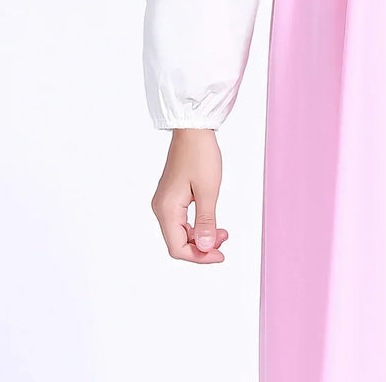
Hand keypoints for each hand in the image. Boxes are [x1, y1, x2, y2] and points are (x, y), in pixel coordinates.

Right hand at [151, 128, 230, 261]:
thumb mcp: (208, 190)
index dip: (199, 256)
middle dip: (201, 246)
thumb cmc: (200, 154)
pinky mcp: (171, 196)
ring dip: (200, 236)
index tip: (220, 255)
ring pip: (180, 232)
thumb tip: (205, 247)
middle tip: (225, 241)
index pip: (177, 248)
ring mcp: (164, 202)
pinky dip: (197, 225)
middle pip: (177, 242)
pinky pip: (181, 220)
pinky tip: (212, 222)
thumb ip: (206, 222)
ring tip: (223, 232)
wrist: (193, 129)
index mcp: (166, 209)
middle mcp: (161, 208)